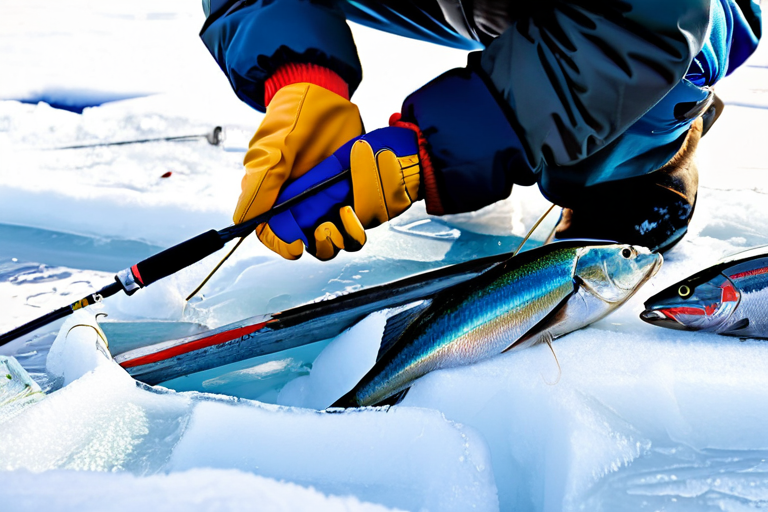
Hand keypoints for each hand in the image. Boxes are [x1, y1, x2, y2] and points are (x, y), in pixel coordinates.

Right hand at [234, 82, 362, 258]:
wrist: (327, 94)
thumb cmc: (294, 116)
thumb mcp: (274, 147)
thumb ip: (261, 183)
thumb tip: (244, 219)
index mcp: (276, 198)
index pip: (276, 237)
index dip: (285, 246)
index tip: (297, 245)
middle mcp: (304, 204)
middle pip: (313, 243)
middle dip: (323, 242)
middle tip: (328, 226)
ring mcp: (330, 199)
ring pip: (341, 235)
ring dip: (348, 231)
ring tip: (349, 211)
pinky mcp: (354, 191)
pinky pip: (363, 215)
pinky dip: (368, 211)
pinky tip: (364, 192)